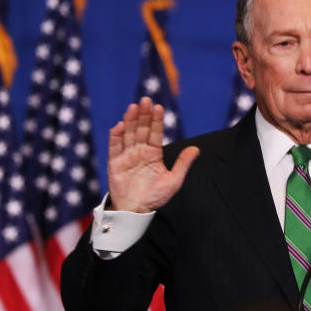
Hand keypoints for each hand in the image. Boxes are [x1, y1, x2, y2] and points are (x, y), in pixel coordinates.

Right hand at [107, 97, 199, 212]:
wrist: (136, 210)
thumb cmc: (155, 197)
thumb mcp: (173, 180)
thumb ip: (182, 164)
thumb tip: (196, 149)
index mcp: (153, 153)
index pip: (155, 132)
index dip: (156, 120)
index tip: (158, 107)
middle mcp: (139, 151)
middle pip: (141, 129)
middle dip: (143, 115)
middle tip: (146, 100)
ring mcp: (126, 155)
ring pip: (128, 133)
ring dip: (130, 120)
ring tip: (133, 107)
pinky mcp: (114, 162)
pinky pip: (114, 146)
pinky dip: (116, 136)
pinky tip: (119, 125)